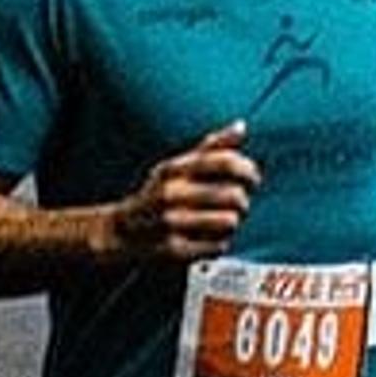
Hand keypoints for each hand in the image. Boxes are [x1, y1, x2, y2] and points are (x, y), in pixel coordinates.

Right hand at [106, 120, 257, 262]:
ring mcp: (171, 222)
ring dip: (233, 223)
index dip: (248, 170)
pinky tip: (210, 238)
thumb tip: (240, 126)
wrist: (122, 230)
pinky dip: (220, 243)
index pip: (224, 162)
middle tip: (238, 204)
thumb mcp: (178, 165)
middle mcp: (170, 193)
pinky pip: (218, 246)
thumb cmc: (158, 193)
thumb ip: (211, 147)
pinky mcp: (174, 249)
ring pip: (229, 222)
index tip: (253, 179)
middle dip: (243, 201)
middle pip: (233, 195)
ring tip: (223, 221)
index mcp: (174, 168)